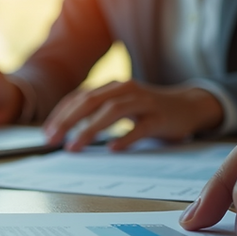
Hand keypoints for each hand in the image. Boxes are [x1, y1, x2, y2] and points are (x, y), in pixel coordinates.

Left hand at [43, 80, 222, 151]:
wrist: (189, 106)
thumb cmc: (148, 109)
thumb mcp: (119, 107)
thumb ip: (96, 114)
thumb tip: (66, 131)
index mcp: (112, 87)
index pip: (79, 97)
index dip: (61, 114)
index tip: (47, 132)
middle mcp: (126, 90)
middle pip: (91, 101)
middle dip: (68, 120)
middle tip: (53, 139)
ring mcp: (144, 102)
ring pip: (113, 111)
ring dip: (90, 129)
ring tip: (75, 146)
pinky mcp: (160, 118)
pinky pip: (141, 128)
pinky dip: (125, 137)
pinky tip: (112, 148)